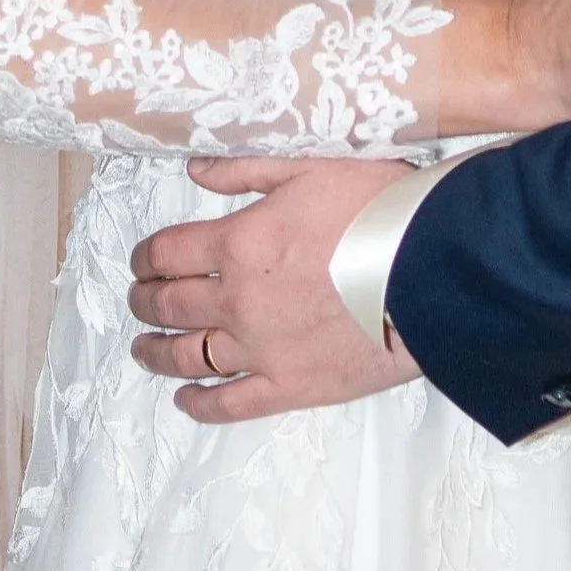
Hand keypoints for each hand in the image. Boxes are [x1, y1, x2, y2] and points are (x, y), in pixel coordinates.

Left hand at [127, 158, 422, 422]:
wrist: (432, 270)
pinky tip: (186, 398)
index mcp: (240, 242)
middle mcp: (239, 300)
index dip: (145, 256)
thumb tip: (194, 169)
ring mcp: (262, 350)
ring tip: (143, 348)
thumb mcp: (311, 165)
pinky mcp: (291, 387)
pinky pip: (230, 404)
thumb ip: (246, 168)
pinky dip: (199, 404)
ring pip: (188, 356)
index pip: (168, 252)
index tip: (140, 260)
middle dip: (144, 300)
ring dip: (156, 352)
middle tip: (138, 299)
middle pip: (169, 305)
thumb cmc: (378, 209)